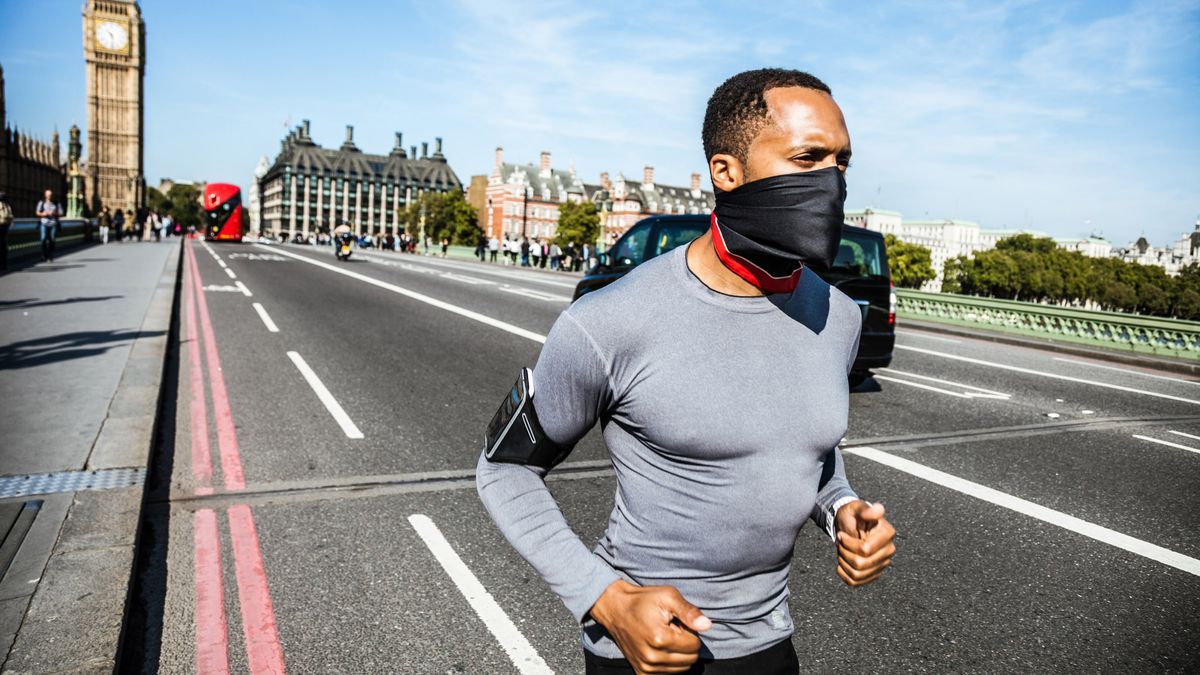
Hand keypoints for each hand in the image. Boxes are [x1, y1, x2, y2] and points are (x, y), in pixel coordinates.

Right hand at [589, 579, 711, 673]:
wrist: (615, 609)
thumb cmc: (643, 601)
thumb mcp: (668, 596)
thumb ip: (689, 612)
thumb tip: (707, 625)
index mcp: (660, 639)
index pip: (695, 645)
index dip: (689, 631)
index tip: (677, 622)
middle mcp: (653, 657)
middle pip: (691, 659)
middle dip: (685, 643)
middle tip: (671, 629)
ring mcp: (646, 667)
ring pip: (681, 668)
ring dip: (677, 653)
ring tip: (664, 637)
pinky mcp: (642, 672)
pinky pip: (668, 674)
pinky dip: (669, 662)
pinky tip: (658, 647)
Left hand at [834, 500, 895, 586]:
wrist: (849, 524)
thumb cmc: (852, 515)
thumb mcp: (855, 508)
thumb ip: (865, 509)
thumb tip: (877, 509)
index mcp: (887, 534)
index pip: (864, 550)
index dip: (848, 544)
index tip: (841, 535)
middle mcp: (889, 550)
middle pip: (860, 564)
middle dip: (844, 553)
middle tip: (840, 543)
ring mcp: (882, 563)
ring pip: (857, 574)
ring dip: (843, 563)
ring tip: (842, 551)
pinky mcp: (874, 573)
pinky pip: (856, 582)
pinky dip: (844, 574)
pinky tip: (841, 563)